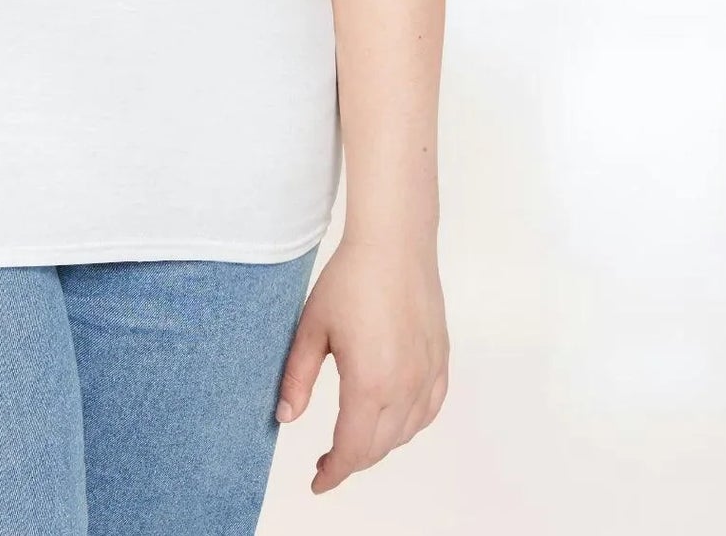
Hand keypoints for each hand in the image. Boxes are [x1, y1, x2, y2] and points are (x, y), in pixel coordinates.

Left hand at [275, 233, 448, 491]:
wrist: (394, 244)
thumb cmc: (350, 279)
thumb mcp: (311, 328)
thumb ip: (297, 377)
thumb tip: (285, 418)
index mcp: (370, 383)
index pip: (352, 449)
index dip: (334, 473)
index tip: (318, 482)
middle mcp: (404, 387)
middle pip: (378, 447)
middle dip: (351, 462)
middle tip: (326, 462)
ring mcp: (427, 376)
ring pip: (404, 433)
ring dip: (378, 445)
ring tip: (353, 440)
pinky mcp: (440, 362)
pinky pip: (428, 411)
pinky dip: (409, 426)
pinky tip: (393, 420)